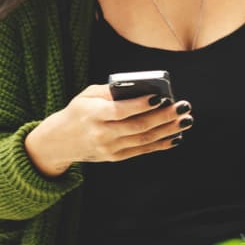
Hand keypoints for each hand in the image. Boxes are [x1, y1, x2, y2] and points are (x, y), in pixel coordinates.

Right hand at [25, 84, 192, 176]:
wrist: (59, 142)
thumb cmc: (77, 112)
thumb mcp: (87, 95)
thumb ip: (111, 90)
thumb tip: (140, 87)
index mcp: (93, 114)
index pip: (121, 110)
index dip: (142, 105)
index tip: (161, 97)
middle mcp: (102, 133)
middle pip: (137, 126)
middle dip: (163, 117)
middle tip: (183, 107)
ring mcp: (109, 148)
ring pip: (143, 140)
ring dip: (168, 130)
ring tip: (185, 120)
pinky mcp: (115, 157)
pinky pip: (142, 150)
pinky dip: (160, 144)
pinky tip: (175, 136)